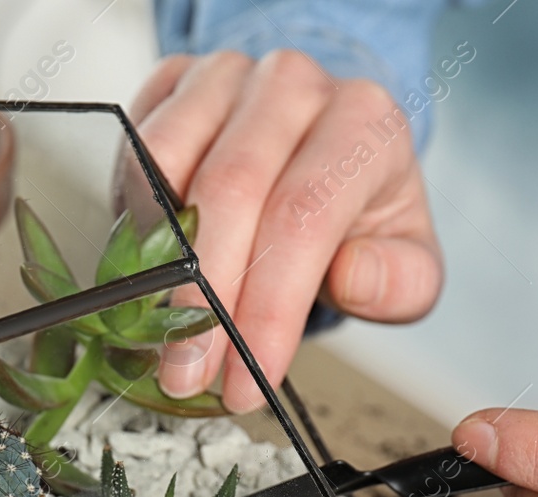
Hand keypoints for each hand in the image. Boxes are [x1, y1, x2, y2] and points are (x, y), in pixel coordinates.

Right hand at [129, 49, 442, 410]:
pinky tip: (149, 273)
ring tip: (157, 332)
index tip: (245, 378)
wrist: (321, 146)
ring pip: (171, 164)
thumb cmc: (358, 209)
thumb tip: (355, 277)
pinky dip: (133, 219)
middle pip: (232, 189)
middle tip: (186, 372)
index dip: (267, 308)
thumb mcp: (405, 258)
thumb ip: (399, 282)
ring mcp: (228, 75)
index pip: (304, 218)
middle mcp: (295, 85)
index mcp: (362, 122)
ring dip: (154, 263)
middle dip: (201, 299)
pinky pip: (137, 149)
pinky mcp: (176, 81)